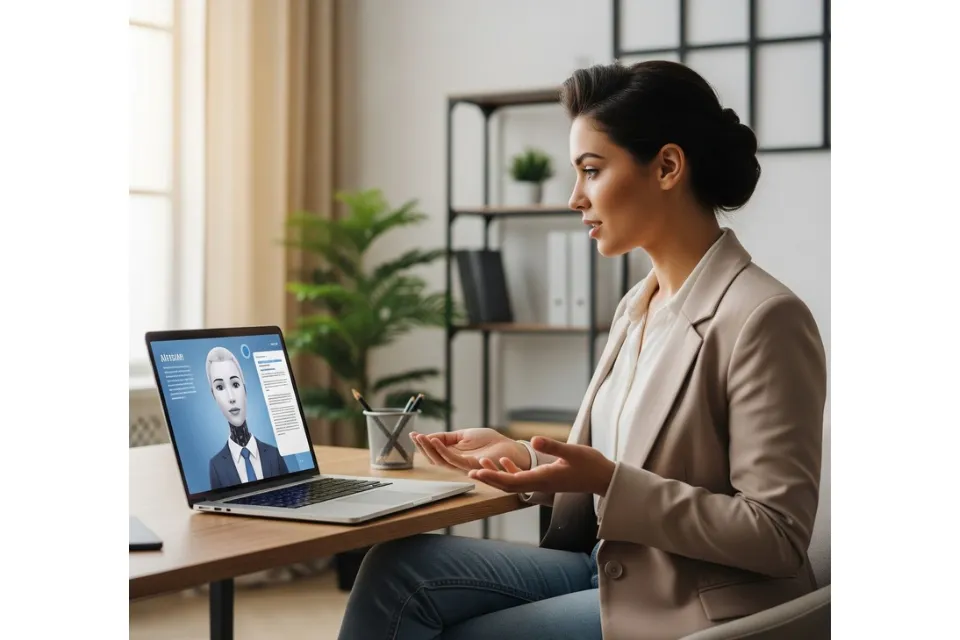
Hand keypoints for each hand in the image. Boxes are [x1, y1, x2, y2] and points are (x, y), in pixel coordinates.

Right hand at [410, 428, 530, 473]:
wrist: (510, 448)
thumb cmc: (490, 443)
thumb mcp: (465, 435)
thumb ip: (448, 437)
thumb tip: (431, 437)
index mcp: (455, 455)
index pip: (435, 452)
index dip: (423, 445)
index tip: (413, 435)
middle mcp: (457, 463)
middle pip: (435, 458)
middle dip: (423, 447)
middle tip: (414, 436)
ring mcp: (463, 465)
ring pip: (441, 460)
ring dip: (429, 449)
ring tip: (421, 438)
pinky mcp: (471, 465)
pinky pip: (453, 459)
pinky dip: (443, 451)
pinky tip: (435, 441)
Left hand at [465, 436, 615, 496]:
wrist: (604, 478)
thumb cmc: (591, 465)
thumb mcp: (573, 452)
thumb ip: (553, 446)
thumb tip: (533, 439)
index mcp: (542, 478)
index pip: (511, 481)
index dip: (492, 477)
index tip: (476, 472)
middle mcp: (539, 483)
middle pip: (507, 485)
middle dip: (489, 479)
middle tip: (470, 472)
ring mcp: (543, 482)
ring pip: (513, 482)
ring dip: (497, 476)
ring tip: (480, 467)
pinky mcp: (547, 478)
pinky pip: (523, 478)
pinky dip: (511, 471)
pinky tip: (505, 461)